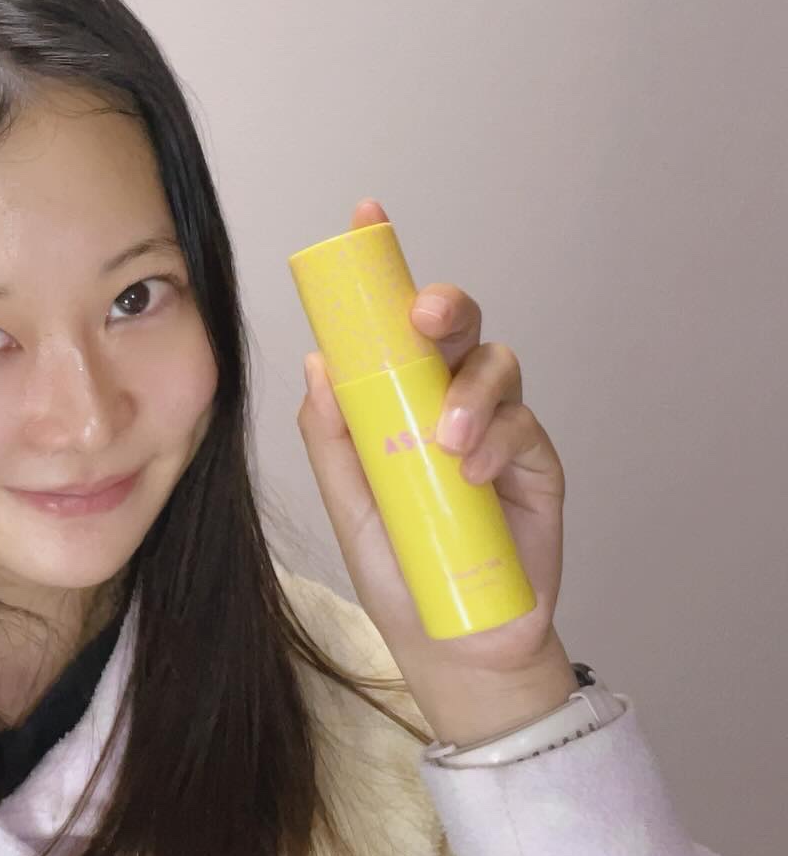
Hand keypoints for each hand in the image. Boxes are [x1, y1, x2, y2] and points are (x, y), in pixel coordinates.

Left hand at [295, 198, 576, 744]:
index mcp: (397, 394)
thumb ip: (329, 436)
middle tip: (424, 319)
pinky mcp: (538, 464)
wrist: (451, 643)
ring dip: (469, 394)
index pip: (392, 320)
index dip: (384, 265)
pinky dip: (497, 441)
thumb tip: (317, 363)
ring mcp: (498, 426)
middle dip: (445, 305)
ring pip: (497, 365)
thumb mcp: (347, 500)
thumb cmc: (396, 565)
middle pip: (459, 324)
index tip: (367, 213)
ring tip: (443, 442)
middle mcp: (449, 396)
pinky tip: (470, 473)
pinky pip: (526, 428)